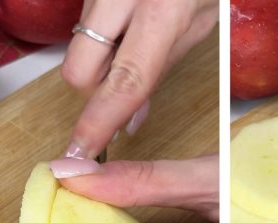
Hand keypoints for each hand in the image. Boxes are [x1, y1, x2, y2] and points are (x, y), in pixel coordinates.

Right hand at [61, 0, 219, 159]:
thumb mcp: (200, 24)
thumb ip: (161, 70)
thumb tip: (132, 121)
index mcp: (161, 13)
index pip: (125, 82)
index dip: (100, 124)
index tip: (81, 153)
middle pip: (79, 70)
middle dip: (94, 91)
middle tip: (124, 87)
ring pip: (78, 43)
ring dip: (98, 58)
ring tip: (134, 42)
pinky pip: (83, 19)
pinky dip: (99, 33)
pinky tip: (125, 24)